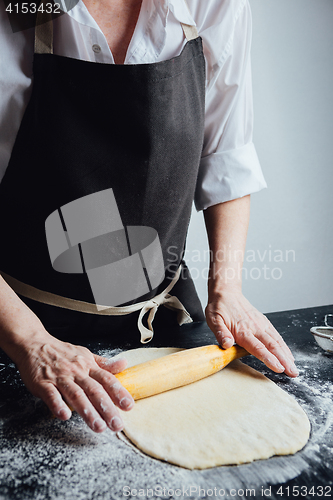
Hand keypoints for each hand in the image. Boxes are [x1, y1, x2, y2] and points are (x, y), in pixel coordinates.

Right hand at [14, 331, 133, 431]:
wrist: (34, 344)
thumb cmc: (61, 352)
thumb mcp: (85, 355)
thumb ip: (104, 364)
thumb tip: (124, 364)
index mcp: (88, 366)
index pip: (106, 379)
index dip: (118, 392)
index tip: (128, 406)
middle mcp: (76, 372)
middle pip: (94, 390)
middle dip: (107, 408)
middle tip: (116, 425)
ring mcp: (60, 377)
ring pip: (76, 395)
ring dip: (88, 411)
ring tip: (98, 426)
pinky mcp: (43, 383)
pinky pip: (51, 395)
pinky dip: (58, 405)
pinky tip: (64, 416)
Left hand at [205, 290, 298, 377]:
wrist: (226, 292)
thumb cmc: (219, 307)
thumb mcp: (213, 320)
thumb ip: (220, 333)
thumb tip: (226, 344)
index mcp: (243, 330)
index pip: (258, 347)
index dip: (269, 359)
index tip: (279, 368)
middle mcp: (255, 327)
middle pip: (272, 346)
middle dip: (284, 360)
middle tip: (293, 372)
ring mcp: (261, 324)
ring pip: (277, 341)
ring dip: (287, 354)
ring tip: (294, 367)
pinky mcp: (263, 321)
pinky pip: (276, 335)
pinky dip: (283, 345)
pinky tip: (288, 353)